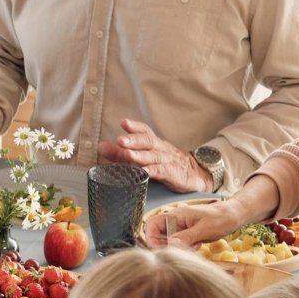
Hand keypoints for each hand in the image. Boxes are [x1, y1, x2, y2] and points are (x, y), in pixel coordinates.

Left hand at [96, 119, 211, 192]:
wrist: (197, 175)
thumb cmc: (166, 164)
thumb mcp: (144, 157)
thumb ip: (120, 154)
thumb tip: (100, 147)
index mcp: (154, 143)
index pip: (145, 131)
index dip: (135, 126)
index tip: (123, 122)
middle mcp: (161, 149)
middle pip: (148, 141)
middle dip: (134, 140)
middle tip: (120, 140)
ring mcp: (169, 161)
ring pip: (154, 156)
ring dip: (140, 155)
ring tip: (127, 155)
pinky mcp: (174, 174)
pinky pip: (164, 171)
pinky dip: (154, 171)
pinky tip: (145, 172)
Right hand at [146, 199, 243, 249]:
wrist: (235, 215)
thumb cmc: (221, 219)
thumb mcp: (203, 230)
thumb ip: (185, 238)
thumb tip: (169, 246)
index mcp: (176, 215)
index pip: (152, 224)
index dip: (150, 236)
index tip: (158, 249)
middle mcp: (175, 220)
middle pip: (158, 233)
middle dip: (165, 245)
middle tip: (178, 251)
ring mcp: (181, 226)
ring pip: (169, 239)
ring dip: (176, 247)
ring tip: (192, 247)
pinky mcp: (187, 233)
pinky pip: (178, 242)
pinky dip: (184, 247)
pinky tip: (197, 246)